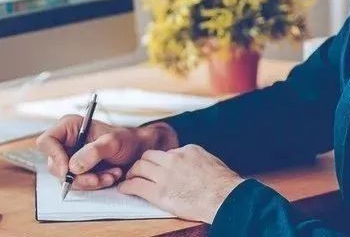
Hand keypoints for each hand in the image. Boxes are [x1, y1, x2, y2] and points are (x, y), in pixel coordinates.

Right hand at [35, 115, 178, 190]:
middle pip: (55, 164)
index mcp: (69, 127)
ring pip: (67, 178)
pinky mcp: (79, 171)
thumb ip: (94, 152)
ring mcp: (71, 158)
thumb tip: (73, 166)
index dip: (54, 156)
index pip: (47, 141)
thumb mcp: (113, 142)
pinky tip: (111, 176)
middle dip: (77, 175)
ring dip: (89, 181)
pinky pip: (79, 183)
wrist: (140, 151)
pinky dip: (94, 184)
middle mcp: (67, 142)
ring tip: (112, 175)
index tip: (69, 170)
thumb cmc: (127, 140)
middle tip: (97, 178)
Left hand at [118, 144, 244, 222]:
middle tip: (138, 171)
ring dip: (132, 173)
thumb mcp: (210, 161)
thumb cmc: (223, 185)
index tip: (158, 167)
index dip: (161, 161)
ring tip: (130, 178)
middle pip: (148, 156)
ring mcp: (165, 175)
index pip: (167, 152)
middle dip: (142, 163)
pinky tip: (124, 189)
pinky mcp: (159, 193)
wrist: (224, 198)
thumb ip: (196, 159)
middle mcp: (173, 159)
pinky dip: (127, 186)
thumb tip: (190, 163)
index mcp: (186, 150)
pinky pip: (136, 186)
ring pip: (139, 167)